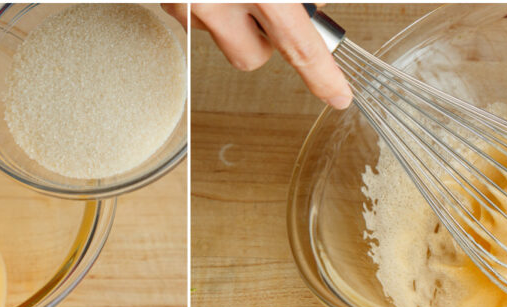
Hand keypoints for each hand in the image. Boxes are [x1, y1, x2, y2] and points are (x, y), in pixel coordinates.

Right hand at [189, 3, 352, 108]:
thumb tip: (311, 9)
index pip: (300, 47)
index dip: (322, 76)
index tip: (338, 96)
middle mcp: (218, 2)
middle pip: (252, 58)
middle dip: (263, 40)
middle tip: (266, 7)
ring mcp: (185, 6)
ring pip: (223, 37)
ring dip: (232, 19)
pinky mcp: (168, 2)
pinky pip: (196, 18)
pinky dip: (209, 4)